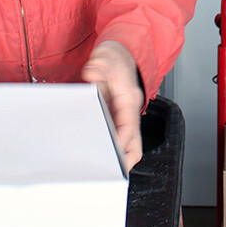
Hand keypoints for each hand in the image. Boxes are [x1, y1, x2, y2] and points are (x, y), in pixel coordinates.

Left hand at [82, 41, 144, 170]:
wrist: (123, 52)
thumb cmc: (116, 57)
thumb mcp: (107, 55)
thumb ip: (99, 64)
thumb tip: (92, 73)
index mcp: (129, 99)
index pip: (129, 127)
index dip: (120, 143)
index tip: (110, 155)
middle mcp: (130, 110)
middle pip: (134, 144)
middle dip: (124, 161)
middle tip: (107, 174)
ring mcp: (125, 115)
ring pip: (129, 145)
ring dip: (120, 158)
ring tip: (103, 171)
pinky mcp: (118, 117)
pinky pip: (120, 139)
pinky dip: (114, 150)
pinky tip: (98, 155)